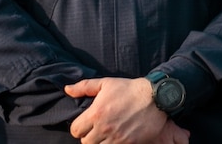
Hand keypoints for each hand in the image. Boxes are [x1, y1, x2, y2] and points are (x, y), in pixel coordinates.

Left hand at [66, 77, 189, 142]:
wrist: (154, 97)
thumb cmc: (128, 89)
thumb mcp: (105, 83)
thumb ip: (84, 87)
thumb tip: (67, 89)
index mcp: (96, 113)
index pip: (75, 130)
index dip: (78, 128)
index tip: (85, 125)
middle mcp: (104, 128)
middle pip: (86, 143)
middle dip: (88, 137)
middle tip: (95, 131)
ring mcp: (117, 138)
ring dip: (100, 143)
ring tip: (106, 135)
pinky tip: (116, 139)